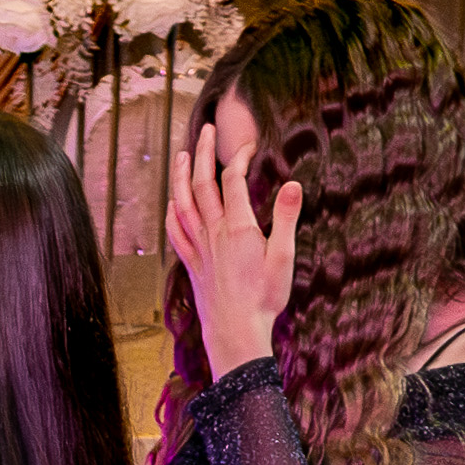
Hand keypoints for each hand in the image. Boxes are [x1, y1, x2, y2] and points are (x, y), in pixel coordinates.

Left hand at [172, 116, 301, 382]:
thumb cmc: (264, 299)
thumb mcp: (283, 258)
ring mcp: (199, 249)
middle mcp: (214, 234)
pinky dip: (172, 213)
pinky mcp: (192, 264)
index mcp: (238, 229)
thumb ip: (286, 219)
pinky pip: (176, 233)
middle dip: (204, 154)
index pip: (233, 182)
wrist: (236, 333)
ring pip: (184, 204)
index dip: (239, 158)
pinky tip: (172, 203)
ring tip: (183, 155)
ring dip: (181, 177)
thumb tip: (293, 184)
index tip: (247, 146)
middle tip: (206, 130)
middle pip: (203, 184)